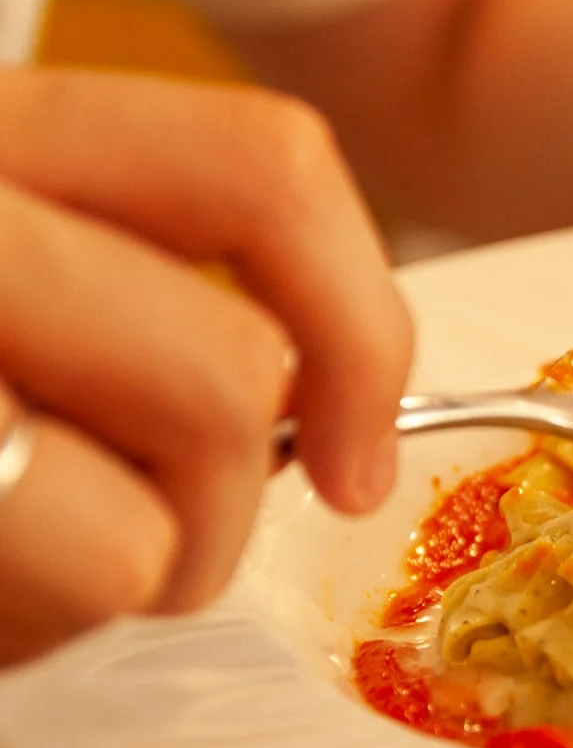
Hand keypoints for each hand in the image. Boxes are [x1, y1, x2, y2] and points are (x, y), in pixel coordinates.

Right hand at [0, 69, 411, 664]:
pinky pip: (105, 552)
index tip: (363, 455)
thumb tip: (335, 421)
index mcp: (9, 135)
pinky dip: (59, 612)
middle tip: (159, 551)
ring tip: (31, 563)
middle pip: (249, 344)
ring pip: (205, 429)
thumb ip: (147, 308)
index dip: (360, 323)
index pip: (267, 164)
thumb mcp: (30, 314)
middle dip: (241, 493)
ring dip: (153, 556)